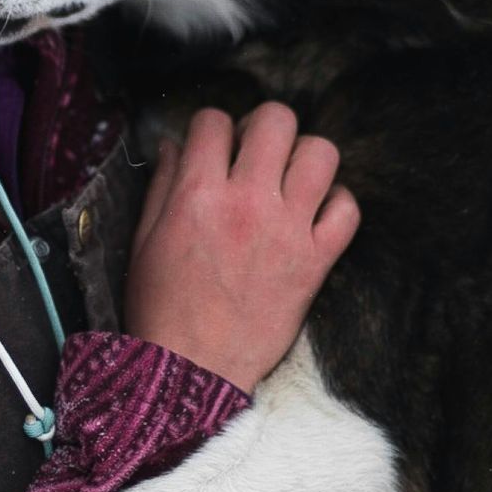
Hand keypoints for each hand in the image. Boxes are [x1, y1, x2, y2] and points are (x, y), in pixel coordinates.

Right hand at [125, 104, 359, 392]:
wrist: (190, 370)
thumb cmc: (160, 307)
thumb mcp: (144, 240)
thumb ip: (161, 185)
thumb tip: (173, 145)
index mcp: (197, 194)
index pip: (214, 121)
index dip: (211, 128)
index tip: (211, 147)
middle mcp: (247, 202)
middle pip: (276, 120)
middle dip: (263, 127)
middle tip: (254, 154)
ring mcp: (287, 230)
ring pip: (321, 153)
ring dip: (304, 158)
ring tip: (288, 180)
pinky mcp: (316, 262)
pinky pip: (348, 209)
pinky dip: (336, 204)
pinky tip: (314, 214)